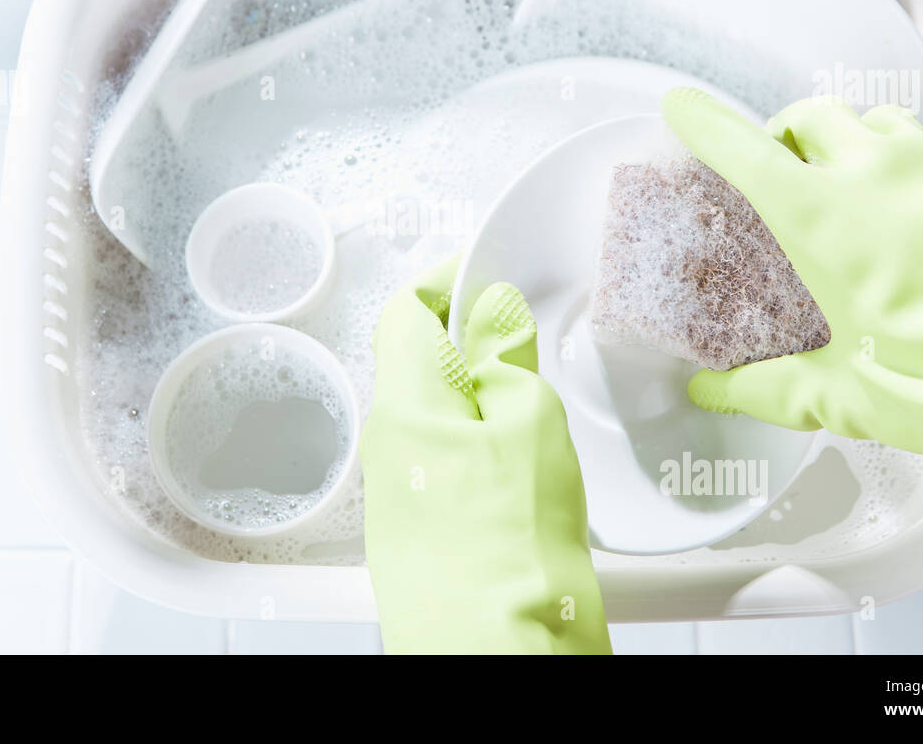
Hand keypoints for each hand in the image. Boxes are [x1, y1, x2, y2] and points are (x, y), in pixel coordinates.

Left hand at [361, 256, 610, 653]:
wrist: (498, 649)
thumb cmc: (511, 549)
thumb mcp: (530, 422)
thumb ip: (505, 357)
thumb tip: (492, 314)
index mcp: (405, 404)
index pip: (405, 310)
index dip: (444, 281)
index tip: (482, 274)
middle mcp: (387, 446)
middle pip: (420, 364)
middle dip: (471, 347)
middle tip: (527, 349)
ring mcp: (396, 493)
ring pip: (436, 418)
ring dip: (480, 404)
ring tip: (535, 424)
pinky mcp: (416, 530)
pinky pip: (442, 466)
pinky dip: (480, 452)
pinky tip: (522, 478)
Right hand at [663, 88, 922, 519]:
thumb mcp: (837, 390)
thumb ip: (766, 387)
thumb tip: (714, 393)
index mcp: (815, 216)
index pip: (740, 148)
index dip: (704, 123)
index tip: (684, 108)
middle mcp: (869, 170)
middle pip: (807, 116)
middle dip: (787, 134)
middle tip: (786, 168)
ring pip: (875, 120)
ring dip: (855, 141)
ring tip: (862, 182)